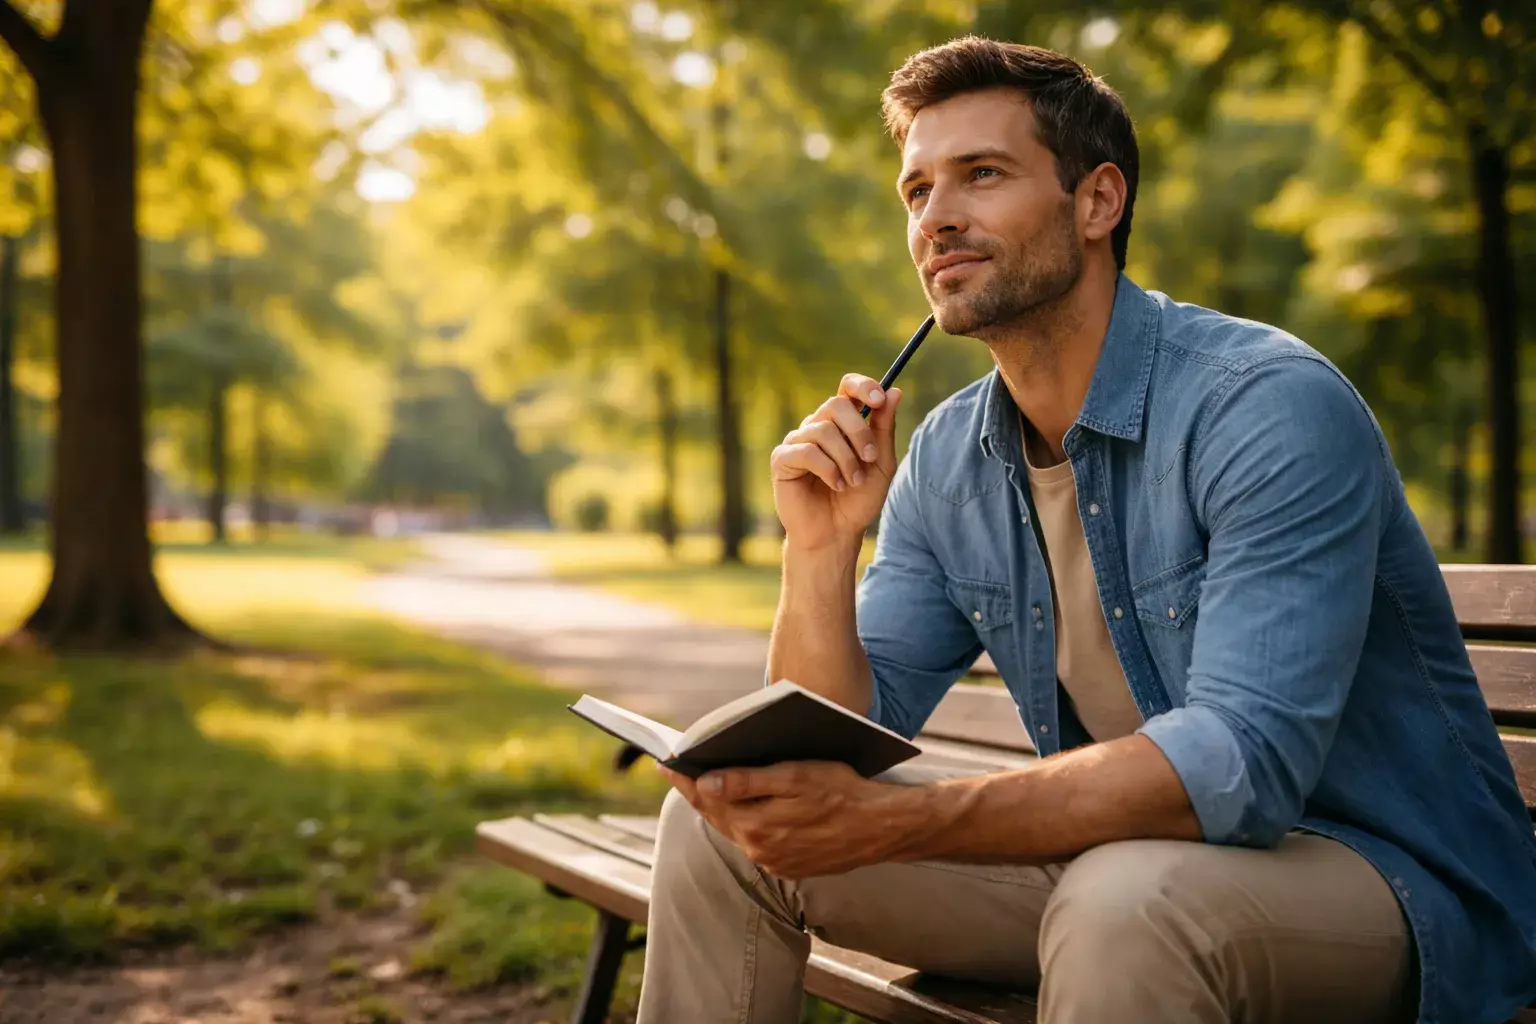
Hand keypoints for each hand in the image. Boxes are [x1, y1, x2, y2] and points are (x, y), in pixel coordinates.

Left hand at [660, 761, 910, 879]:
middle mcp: (758, 848)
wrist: (882, 827)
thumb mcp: (794, 776)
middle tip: (679, 770)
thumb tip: (705, 782)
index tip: (664, 762)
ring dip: (722, 808)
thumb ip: (747, 781)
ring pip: (736, 829)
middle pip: (717, 816)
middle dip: (698, 791)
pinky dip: (746, 822)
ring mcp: (773, 861)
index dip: (684, 778)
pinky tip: (746, 807)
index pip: (707, 798)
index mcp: (755, 824)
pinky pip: (757, 842)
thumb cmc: (842, 792)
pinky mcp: (788, 866)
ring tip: (708, 785)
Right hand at [771, 376, 903, 551]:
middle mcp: (817, 426)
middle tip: (871, 458)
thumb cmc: (858, 500)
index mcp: (842, 423)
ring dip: (846, 458)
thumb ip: (884, 428)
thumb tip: (895, 391)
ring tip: (853, 481)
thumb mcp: (880, 463)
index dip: (862, 386)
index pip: (846, 387)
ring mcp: (798, 441)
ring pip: (823, 430)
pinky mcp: (782, 459)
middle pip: (836, 404)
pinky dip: (828, 469)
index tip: (879, 399)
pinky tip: (836, 485)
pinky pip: (806, 451)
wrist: (837, 533)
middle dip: (859, 431)